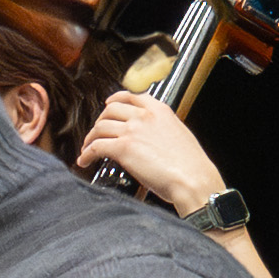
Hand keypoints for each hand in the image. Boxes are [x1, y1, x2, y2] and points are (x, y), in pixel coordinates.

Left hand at [72, 83, 223, 220]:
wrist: (193, 180)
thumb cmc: (191, 165)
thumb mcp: (180, 135)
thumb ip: (162, 130)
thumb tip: (151, 138)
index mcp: (160, 111)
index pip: (131, 97)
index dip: (115, 100)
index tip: (109, 104)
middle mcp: (144, 117)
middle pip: (110, 110)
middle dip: (100, 121)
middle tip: (97, 131)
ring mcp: (132, 131)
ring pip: (100, 128)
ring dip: (90, 138)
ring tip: (87, 148)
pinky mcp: (122, 149)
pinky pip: (96, 147)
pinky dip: (86, 154)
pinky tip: (85, 160)